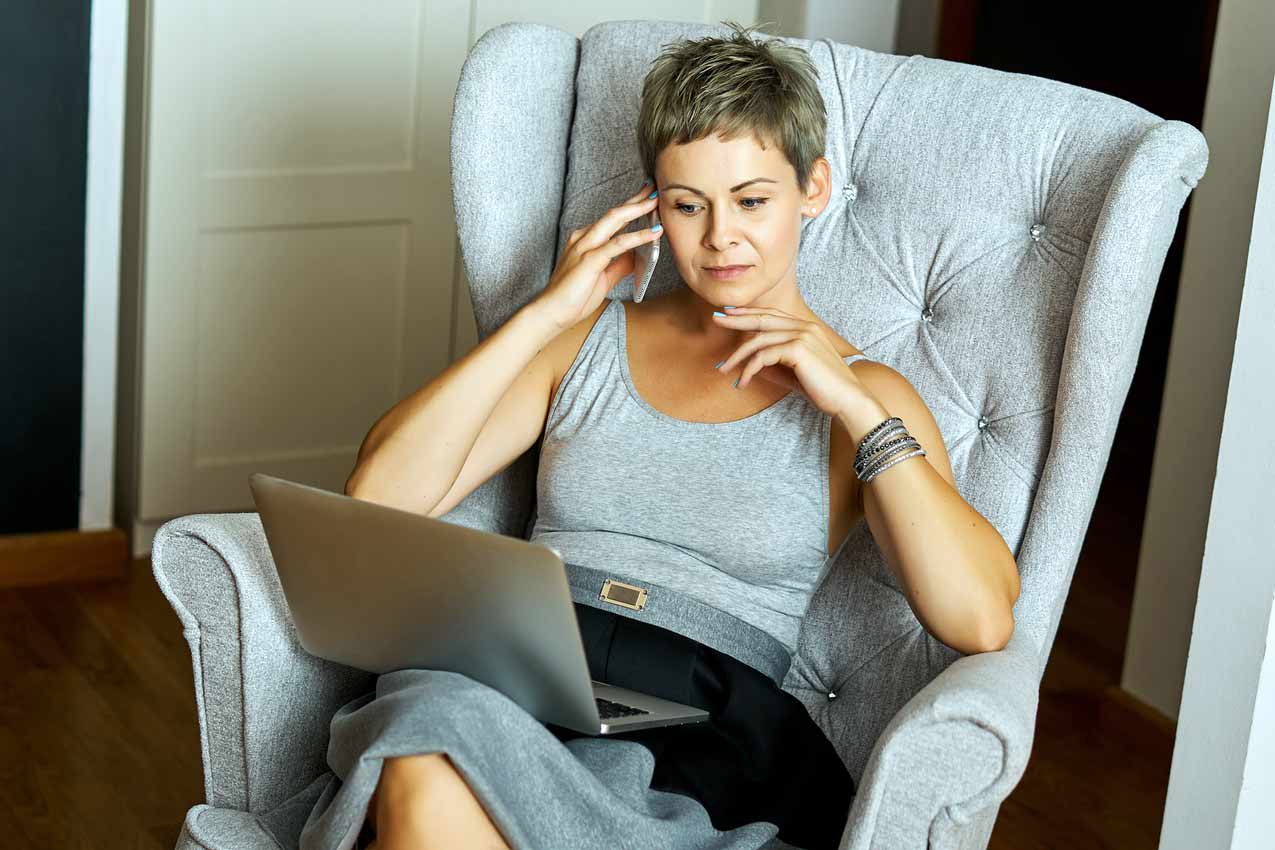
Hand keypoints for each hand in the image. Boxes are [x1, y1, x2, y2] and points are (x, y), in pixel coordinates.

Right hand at [532, 182, 662, 331]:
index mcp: (585, 240)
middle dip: (636, 199)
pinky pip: (617, 244)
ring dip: (637, 209)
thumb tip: (638, 255)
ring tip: (656, 203)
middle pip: (615, 213)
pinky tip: (653, 233)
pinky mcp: (590, 259)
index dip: (631, 207)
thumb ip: (619, 265)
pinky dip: (638, 236)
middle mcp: (584, 238)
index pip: (612, 219)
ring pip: (615, 220)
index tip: (647, 198)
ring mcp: (585, 247)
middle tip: (655, 188)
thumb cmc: (573, 298)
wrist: (552, 313)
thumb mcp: (603, 278)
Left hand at [712, 306, 871, 417]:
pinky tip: (742, 382)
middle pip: (762, 319)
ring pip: (759, 339)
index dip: (749, 312)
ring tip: (723, 369)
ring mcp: (802, 335)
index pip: (772, 315)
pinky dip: (749, 369)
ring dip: (737, 355)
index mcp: (806, 328)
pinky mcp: (798, 349)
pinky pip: (763, 356)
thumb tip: (749, 363)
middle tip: (715, 320)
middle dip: (736, 319)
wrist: (847, 400)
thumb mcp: (792, 374)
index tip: (729, 314)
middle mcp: (804, 326)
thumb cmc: (822, 389)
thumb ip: (773, 365)